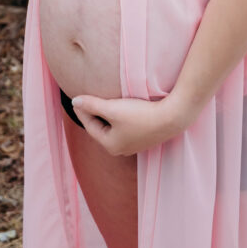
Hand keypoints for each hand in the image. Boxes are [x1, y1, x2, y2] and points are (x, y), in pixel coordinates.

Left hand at [70, 93, 186, 155]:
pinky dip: (120, 118)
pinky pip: (126, 127)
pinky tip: (123, 110)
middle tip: (87, 101)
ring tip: (103, 104)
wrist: (172, 117)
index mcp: (110, 145)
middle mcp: (121, 149)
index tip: (77, 98)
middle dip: (94, 115)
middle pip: (102, 129)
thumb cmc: (140, 114)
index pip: (90, 126)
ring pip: (114, 128)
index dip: (82, 110)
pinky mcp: (145, 137)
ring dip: (108, 116)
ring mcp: (135, 145)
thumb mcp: (112, 108)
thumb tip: (74, 101)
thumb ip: (92, 105)